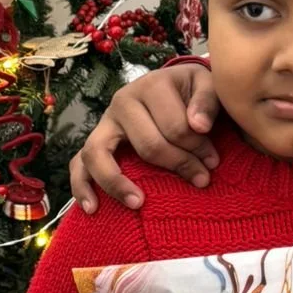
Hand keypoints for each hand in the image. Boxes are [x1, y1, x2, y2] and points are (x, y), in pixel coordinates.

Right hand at [67, 62, 220, 212]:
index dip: (199, 148)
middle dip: (178, 165)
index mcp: (150, 85)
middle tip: (201, 180)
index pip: (175, 127)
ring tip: (138, 203)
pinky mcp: (95, 142)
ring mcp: (105, 123)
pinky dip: (82, 187)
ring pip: (99, 154)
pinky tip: (93, 208)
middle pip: (147, 145)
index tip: (214, 162)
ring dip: (118, 182)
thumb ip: (207, 101)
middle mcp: (122, 102)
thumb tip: (198, 126)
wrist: (175, 86)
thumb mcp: (206, 84)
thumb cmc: (192, 90)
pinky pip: (78, 165)